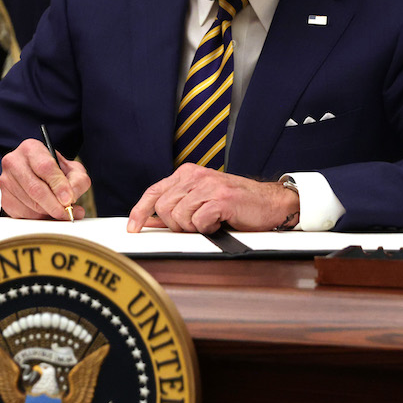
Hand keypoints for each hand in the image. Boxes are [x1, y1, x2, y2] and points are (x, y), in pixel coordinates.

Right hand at [0, 139, 90, 220]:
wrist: (36, 175)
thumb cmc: (54, 171)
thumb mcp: (72, 169)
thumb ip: (77, 181)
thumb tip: (71, 199)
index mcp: (31, 148)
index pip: (45, 167)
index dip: (59, 186)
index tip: (69, 199)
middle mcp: (14, 162)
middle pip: (35, 189)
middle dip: (54, 205)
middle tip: (67, 213)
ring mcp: (6, 181)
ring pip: (30, 204)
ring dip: (48, 213)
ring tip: (60, 211)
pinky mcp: (5, 199)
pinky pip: (23, 214)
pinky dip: (38, 218)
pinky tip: (46, 212)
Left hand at [127, 164, 297, 233]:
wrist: (269, 203)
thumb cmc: (237, 205)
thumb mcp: (201, 201)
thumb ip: (176, 209)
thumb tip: (150, 221)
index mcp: (187, 174)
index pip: (154, 192)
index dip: (140, 211)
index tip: (133, 228)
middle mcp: (195, 176)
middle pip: (164, 208)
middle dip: (176, 225)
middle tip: (195, 225)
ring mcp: (208, 185)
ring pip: (179, 216)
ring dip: (193, 227)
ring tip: (209, 222)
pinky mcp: (221, 198)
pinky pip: (199, 221)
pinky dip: (208, 228)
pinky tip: (219, 222)